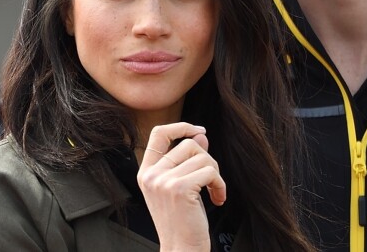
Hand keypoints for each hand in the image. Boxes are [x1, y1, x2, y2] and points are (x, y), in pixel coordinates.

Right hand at [137, 122, 225, 251]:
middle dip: (207, 159)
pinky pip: (209, 171)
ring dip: (215, 173)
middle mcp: (151, 175)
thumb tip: (200, 134)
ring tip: (214, 191)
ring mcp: (163, 181)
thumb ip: (187, 159)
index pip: (159, 133)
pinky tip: (217, 198)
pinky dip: (220, 184)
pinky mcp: (179, 189)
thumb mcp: (181, 185)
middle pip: (188, 144)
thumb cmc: (182, 221)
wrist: (181, 251)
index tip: (199, 132)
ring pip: (202, 156)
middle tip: (211, 180)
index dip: (181, 126)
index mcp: (146, 172)